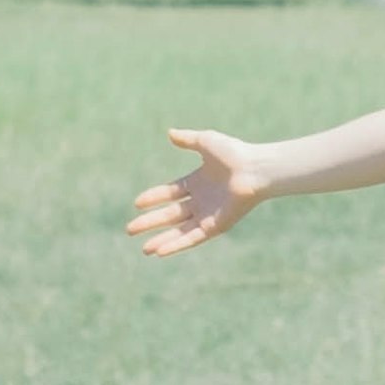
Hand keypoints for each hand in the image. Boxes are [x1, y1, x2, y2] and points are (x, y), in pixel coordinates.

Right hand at [127, 129, 262, 257]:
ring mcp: (208, 215)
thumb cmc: (235, 153)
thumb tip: (169, 133)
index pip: (170, 193)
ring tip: (143, 248)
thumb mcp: (206, 142)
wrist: (255, 169)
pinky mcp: (215, 226)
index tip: (137, 203)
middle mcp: (201, 201)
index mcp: (198, 182)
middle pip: (170, 214)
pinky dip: (176, 244)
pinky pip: (192, 238)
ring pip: (178, 230)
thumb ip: (187, 140)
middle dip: (150, 222)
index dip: (153, 198)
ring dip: (161, 239)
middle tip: (129, 229)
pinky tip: (160, 251)